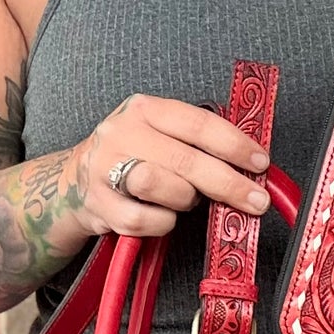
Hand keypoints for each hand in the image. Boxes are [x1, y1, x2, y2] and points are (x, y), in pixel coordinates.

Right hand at [66, 94, 270, 239]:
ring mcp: (105, 168)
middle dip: (228, 183)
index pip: (198, 123)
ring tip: (186, 200)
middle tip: (255, 200)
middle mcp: (122, 132)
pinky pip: (143, 220)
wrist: (73, 181)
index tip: (260, 162)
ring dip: (184, 199)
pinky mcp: (98, 203)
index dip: (234, 144)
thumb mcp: (159, 134)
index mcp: (145, 109)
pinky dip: (162, 223)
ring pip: (161, 185)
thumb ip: (197, 143)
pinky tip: (162, 217)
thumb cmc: (132, 157)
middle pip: (185, 159)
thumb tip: (250, 164)